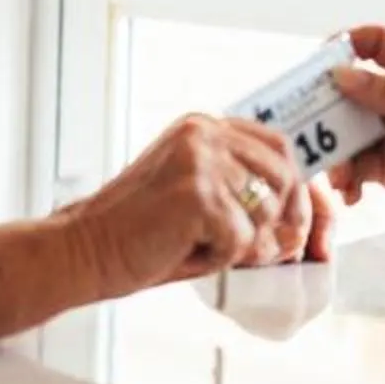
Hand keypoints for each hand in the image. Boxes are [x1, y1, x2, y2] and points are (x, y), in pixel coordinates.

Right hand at [64, 114, 313, 296]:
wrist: (86, 248)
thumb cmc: (140, 231)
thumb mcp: (194, 191)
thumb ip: (239, 188)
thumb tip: (298, 216)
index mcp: (202, 126)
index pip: (276, 144)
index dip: (292, 186)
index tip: (292, 221)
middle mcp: (203, 133)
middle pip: (282, 175)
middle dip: (284, 220)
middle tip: (265, 250)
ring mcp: (200, 161)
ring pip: (263, 214)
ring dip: (240, 243)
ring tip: (197, 244)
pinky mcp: (198, 195)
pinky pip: (241, 239)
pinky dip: (219, 257)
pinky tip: (184, 250)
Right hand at [328, 24, 384, 261]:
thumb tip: (344, 74)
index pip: (383, 43)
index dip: (348, 44)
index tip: (318, 63)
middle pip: (358, 86)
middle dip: (333, 106)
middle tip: (310, 124)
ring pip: (351, 129)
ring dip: (338, 151)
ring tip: (340, 176)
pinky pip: (356, 163)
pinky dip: (348, 177)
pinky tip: (352, 194)